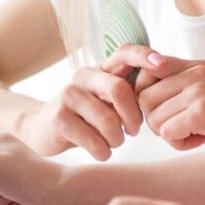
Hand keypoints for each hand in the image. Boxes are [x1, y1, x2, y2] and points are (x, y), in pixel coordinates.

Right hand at [17, 45, 161, 158]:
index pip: (124, 52)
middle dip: (133, 116)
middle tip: (134, 131)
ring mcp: (68, 95)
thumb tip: (159, 97)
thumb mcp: (105, 99)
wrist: (42, 128)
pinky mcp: (59, 118)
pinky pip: (94, 140)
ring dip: (117, 139)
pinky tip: (101, 152)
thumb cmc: (85, 115)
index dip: (144, 56)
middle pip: (119, 90)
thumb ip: (127, 94)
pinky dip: (103, 152)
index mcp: (100, 69)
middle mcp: (83, 76)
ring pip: (109, 121)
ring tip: (113, 142)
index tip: (162, 65)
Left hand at [132, 55, 204, 148]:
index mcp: (196, 65)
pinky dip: (180, 144)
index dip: (147, 96)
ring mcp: (198, 90)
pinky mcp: (202, 111)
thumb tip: (145, 97)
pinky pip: (166, 133)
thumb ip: (184, 87)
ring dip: (169, 134)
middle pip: (143, 97)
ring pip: (152, 117)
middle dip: (156, 120)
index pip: (147, 71)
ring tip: (196, 134)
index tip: (163, 112)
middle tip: (182, 129)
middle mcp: (195, 72)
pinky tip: (203, 140)